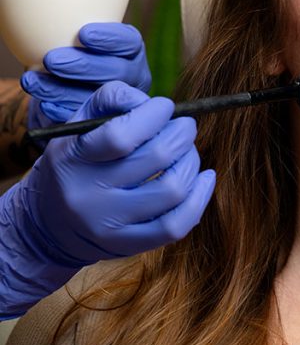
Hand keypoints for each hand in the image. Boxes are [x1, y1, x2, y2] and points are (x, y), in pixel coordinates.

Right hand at [17, 81, 214, 265]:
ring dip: (192, 162)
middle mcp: (89, 194)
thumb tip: (151, 102)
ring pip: (172, 190)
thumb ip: (113, 99)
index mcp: (74, 157)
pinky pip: (176, 225)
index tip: (164, 107)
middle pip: (156, 158)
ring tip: (187, 152)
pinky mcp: (128, 245)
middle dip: (182, 134)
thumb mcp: (79, 123)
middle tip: (184, 127)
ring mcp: (110, 223)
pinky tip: (205, 178)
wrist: (50, 223)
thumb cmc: (78, 160)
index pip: (121, 135)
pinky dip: (200, 197)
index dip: (154, 114)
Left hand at [21, 22, 151, 129]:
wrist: (78, 88)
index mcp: (132, 50)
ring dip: (62, 89)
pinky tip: (45, 104)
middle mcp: (134, 76)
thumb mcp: (83, 40)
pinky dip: (63, 110)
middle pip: (116, 71)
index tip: (83, 33)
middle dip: (83, 65)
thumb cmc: (78, 53)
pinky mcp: (106, 121)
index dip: (109, 38)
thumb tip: (44, 17)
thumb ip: (74, 32)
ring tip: (32, 80)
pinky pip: (87, 119)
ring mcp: (123, 101)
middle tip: (51, 60)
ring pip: (98, 96)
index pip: (129, 41)